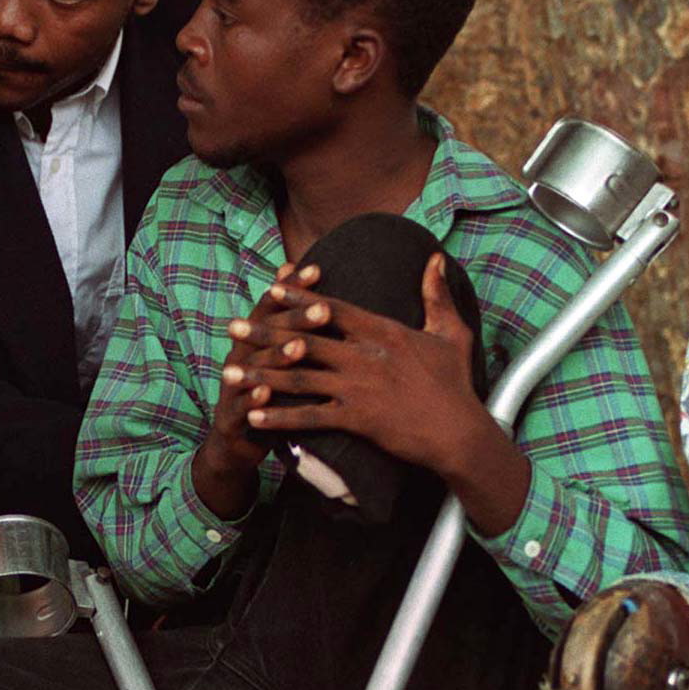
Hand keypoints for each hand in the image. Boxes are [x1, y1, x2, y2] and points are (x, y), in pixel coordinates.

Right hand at [190, 262, 310, 519]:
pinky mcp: (230, 418)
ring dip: (276, 357)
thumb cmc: (268, 394)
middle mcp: (241, 357)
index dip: (292, 288)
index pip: (274, 306)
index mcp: (255, 340)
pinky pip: (241, 407)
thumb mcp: (276, 356)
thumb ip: (288, 321)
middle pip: (266, 332)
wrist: (235, 442)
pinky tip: (266, 392)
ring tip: (299, 347)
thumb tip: (301, 277)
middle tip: (322, 309)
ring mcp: (232, 387)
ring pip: (254, 367)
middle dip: (293, 319)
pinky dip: (253, 399)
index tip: (317, 270)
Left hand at [232, 253, 482, 474]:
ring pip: (298, 378)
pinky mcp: (356, 419)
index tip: (271, 288)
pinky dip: (280, 417)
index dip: (299, 297)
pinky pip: (309, 417)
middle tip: (232, 327)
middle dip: (264, 333)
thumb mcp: (451, 332)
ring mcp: (357, 387)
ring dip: (259, 376)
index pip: (332, 308)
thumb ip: (436, 294)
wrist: (459, 432)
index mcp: (382, 331)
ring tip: (228, 374)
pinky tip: (254, 416)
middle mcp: (363, 355)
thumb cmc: (455, 384)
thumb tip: (435, 257)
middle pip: (303, 338)